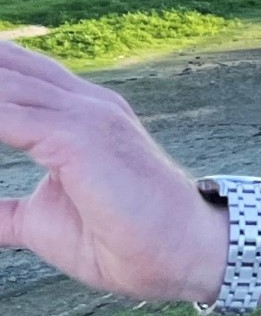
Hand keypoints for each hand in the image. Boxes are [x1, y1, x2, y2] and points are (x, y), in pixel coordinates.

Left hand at [0, 42, 223, 301]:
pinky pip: (5, 117)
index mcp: (76, 114)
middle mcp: (81, 102)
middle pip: (2, 63)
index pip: (10, 72)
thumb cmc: (126, 241)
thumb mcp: (42, 224)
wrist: (187, 253)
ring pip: (1, 85)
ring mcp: (84, 114)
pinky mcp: (80, 136)